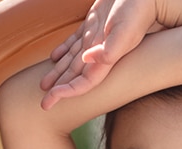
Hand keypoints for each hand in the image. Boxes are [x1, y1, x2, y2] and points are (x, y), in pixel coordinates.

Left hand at [40, 0, 164, 109]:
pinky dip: (63, 50)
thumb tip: (87, 59)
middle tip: (44, 103)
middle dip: (59, 89)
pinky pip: (74, 42)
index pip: (83, 82)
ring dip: (58, 73)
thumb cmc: (136, 11)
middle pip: (74, 76)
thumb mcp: (125, 31)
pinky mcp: (93, 24)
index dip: (66, 92)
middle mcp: (99, 51)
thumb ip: (110, 49)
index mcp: (106, 57)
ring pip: (71, 60)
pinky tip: (54, 57)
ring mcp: (95, 38)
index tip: (50, 100)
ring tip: (44, 84)